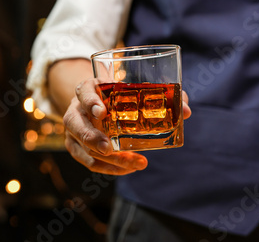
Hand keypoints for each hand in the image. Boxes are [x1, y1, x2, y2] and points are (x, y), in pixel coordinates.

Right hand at [63, 78, 191, 174]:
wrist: (93, 102)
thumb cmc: (115, 94)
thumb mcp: (130, 88)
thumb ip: (159, 95)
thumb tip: (185, 110)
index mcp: (87, 89)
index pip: (84, 92)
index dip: (90, 102)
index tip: (102, 112)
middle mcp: (76, 109)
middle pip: (75, 124)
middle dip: (92, 138)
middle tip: (110, 149)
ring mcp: (73, 129)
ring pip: (82, 147)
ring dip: (108, 159)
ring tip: (135, 163)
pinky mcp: (76, 146)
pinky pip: (88, 161)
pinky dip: (108, 168)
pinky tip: (127, 169)